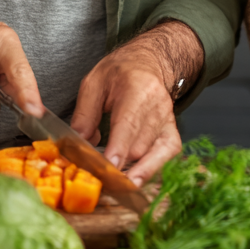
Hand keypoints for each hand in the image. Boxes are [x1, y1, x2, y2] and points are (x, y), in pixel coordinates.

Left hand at [69, 21, 203, 184]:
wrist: (148, 62)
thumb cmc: (120, 71)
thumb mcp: (93, 83)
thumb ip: (84, 114)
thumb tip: (78, 144)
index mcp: (136, 89)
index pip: (128, 124)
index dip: (119, 149)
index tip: (108, 169)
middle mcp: (157, 106)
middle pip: (138, 146)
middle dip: (118, 167)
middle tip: (96, 181)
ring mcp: (168, 120)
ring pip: (151, 155)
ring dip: (131, 171)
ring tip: (113, 186)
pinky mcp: (172, 130)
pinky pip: (166, 155)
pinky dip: (151, 169)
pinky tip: (135, 179)